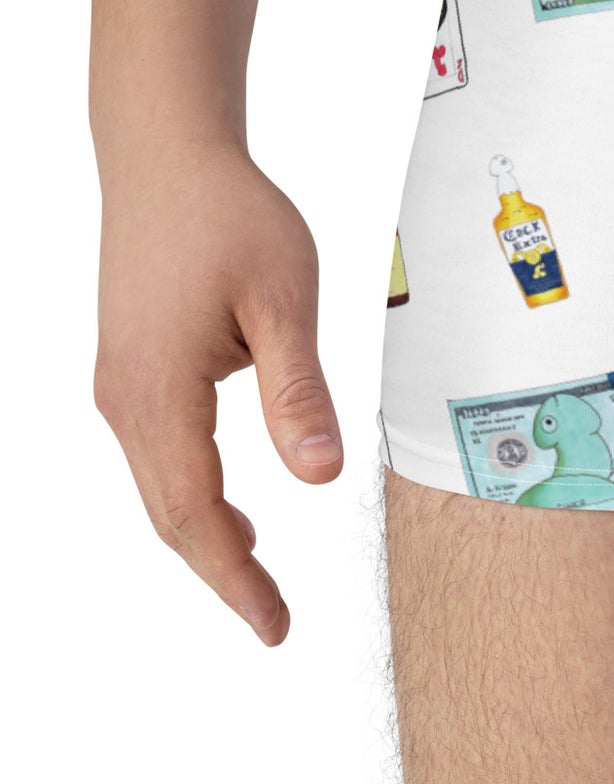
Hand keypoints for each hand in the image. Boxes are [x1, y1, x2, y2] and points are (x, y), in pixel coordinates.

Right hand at [94, 143, 341, 641]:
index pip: (195, 514)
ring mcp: (122, 386)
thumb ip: (299, 392)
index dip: (235, 578)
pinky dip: (195, 495)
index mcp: (158, 392)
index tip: (273, 626)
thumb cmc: (230, 216)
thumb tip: (321, 476)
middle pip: (171, 514)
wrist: (167, 157)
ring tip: (259, 579)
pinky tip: (237, 510)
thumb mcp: (285, 300)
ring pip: (162, 487)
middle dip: (222, 573)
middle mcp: (125, 400)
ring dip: (207, 536)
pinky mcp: (134, 370)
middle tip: (273, 623)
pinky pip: (162, 454)